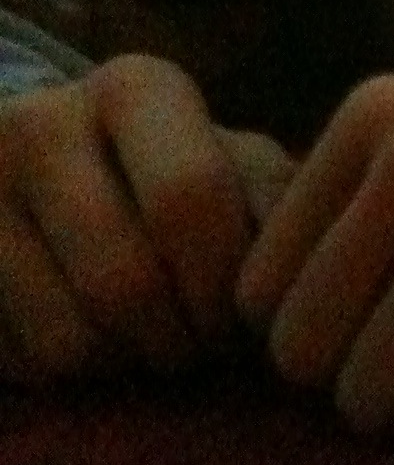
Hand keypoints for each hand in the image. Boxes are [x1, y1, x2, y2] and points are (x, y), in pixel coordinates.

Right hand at [0, 54, 293, 385]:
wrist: (46, 169)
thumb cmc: (168, 172)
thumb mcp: (230, 160)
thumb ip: (274, 198)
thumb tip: (295, 271)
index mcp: (135, 87)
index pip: (190, 198)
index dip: (225, 283)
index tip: (243, 318)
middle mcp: (42, 122)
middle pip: (123, 281)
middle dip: (181, 342)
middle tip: (199, 351)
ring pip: (68, 339)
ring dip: (126, 367)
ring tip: (149, 344)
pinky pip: (21, 365)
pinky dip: (69, 377)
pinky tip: (92, 342)